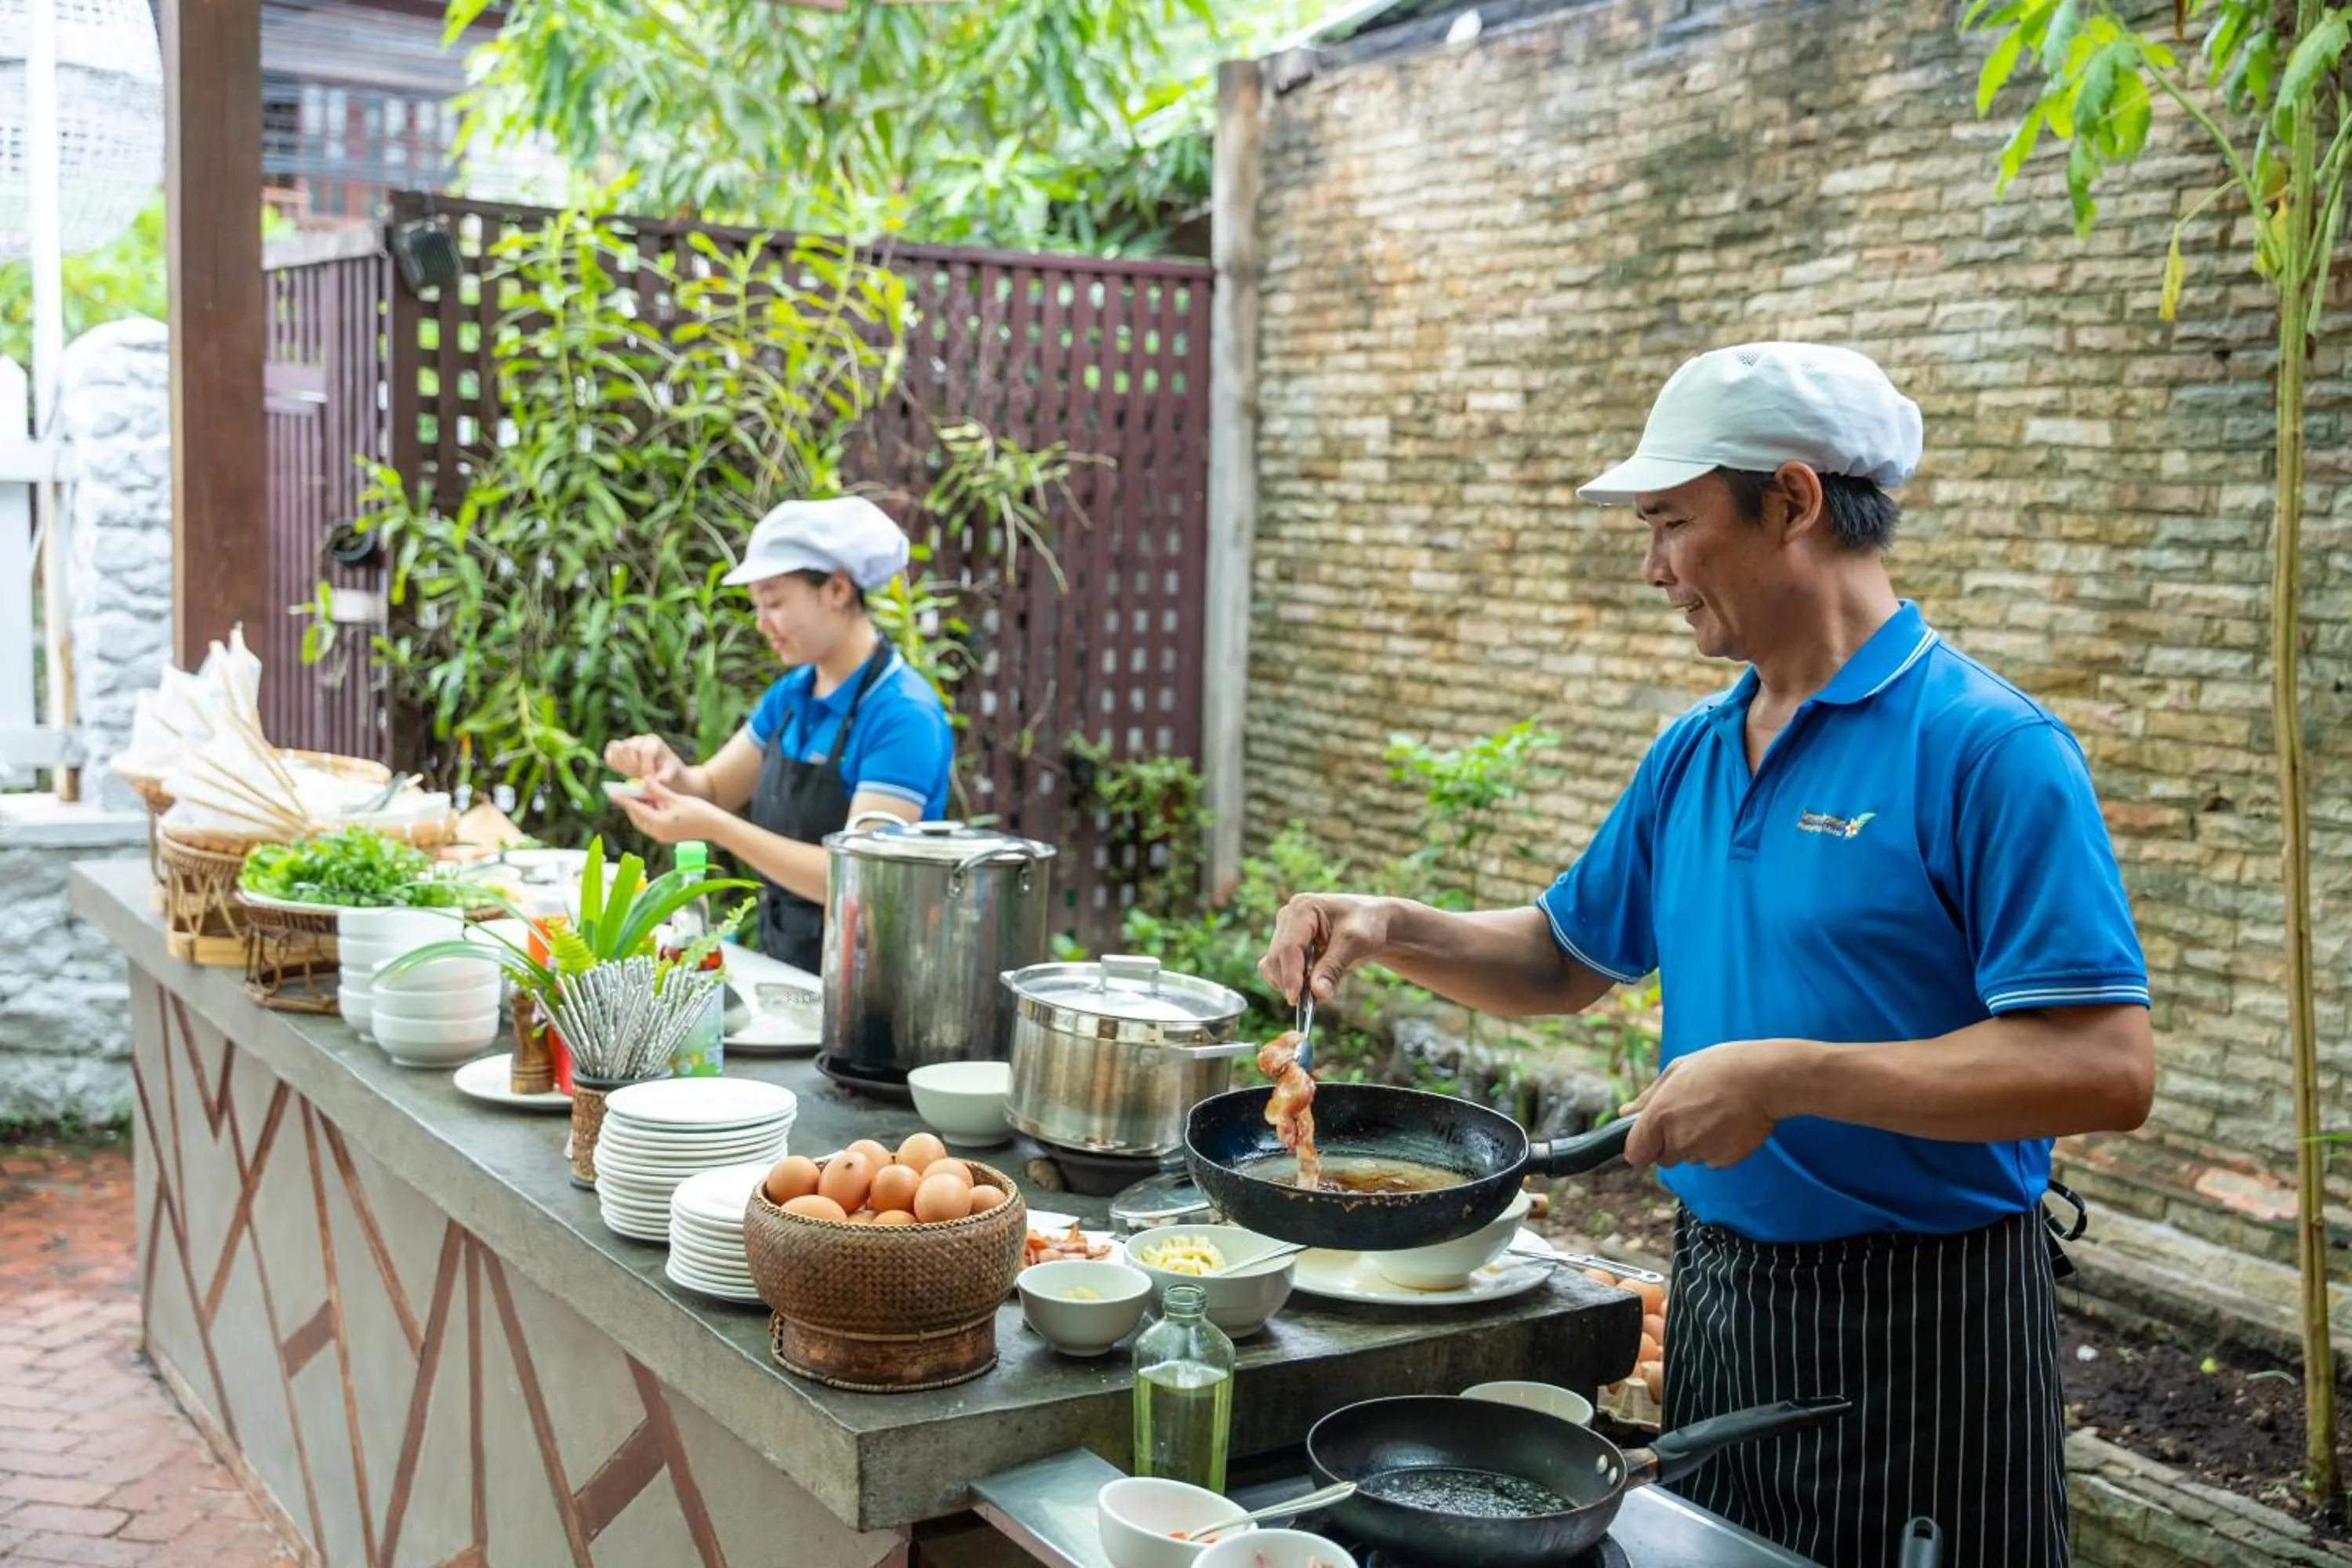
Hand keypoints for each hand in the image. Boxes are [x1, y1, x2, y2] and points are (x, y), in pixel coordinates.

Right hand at [604, 734, 688, 789]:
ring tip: (632, 774)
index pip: (646, 751)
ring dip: (622, 765)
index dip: (645, 767)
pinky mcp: (618, 748)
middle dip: (633, 766)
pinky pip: (609, 753)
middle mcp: (640, 739)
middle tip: (639, 777)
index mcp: (654, 742)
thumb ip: (664, 777)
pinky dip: (612, 763)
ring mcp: (627, 742)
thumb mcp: (669, 774)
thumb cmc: (666, 771)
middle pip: (629, 748)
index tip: (647, 779)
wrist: (658, 769)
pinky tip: (622, 771)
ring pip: (617, 749)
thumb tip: (655, 780)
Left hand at [616, 777, 727, 846]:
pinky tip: (649, 803)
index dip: (623, 798)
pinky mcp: (666, 836)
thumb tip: (644, 780)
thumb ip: (658, 790)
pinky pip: (650, 824)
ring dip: (638, 808)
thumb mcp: (676, 798)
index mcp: (659, 823)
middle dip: (630, 803)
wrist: (716, 827)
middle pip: (636, 816)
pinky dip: (647, 813)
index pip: (635, 808)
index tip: (612, 791)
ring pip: (642, 821)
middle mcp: (657, 833)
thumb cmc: (699, 811)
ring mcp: (661, 836)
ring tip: (637, 794)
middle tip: (624, 790)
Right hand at [1257, 894, 1392, 1005]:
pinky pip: (1278, 968)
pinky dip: (1288, 981)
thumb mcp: (1355, 944)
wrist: (1374, 923)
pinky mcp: (1288, 945)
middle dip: (1289, 981)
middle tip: (1306, 1005)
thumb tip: (1318, 994)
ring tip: (1310, 995)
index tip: (1296, 998)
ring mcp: (1286, 930)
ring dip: (1287, 983)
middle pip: (1277, 956)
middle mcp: (1289, 916)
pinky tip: (1306, 988)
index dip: (1290, 974)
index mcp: (1303, 907)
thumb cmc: (1367, 925)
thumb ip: (1334, 968)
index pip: (1289, 946)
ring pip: (1273, 964)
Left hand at [1620, 1038, 1802, 1171]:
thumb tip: (1625, 1113)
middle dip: (1669, 1143)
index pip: (1635, 1154)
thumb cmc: (1720, 1067)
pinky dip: (1716, 1148)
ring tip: (1712, 1114)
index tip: (1648, 1139)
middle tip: (1689, 1115)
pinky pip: (1712, 1160)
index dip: (1640, 1147)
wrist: (1765, 1079)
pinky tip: (1727, 1125)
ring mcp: (1703, 1153)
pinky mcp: (1725, 1161)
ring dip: (1694, 1144)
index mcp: (1660, 1116)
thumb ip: (1647, 1098)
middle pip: (1663, 1159)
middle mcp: (1678, 1140)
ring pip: (1688, 1158)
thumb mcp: (1677, 1070)